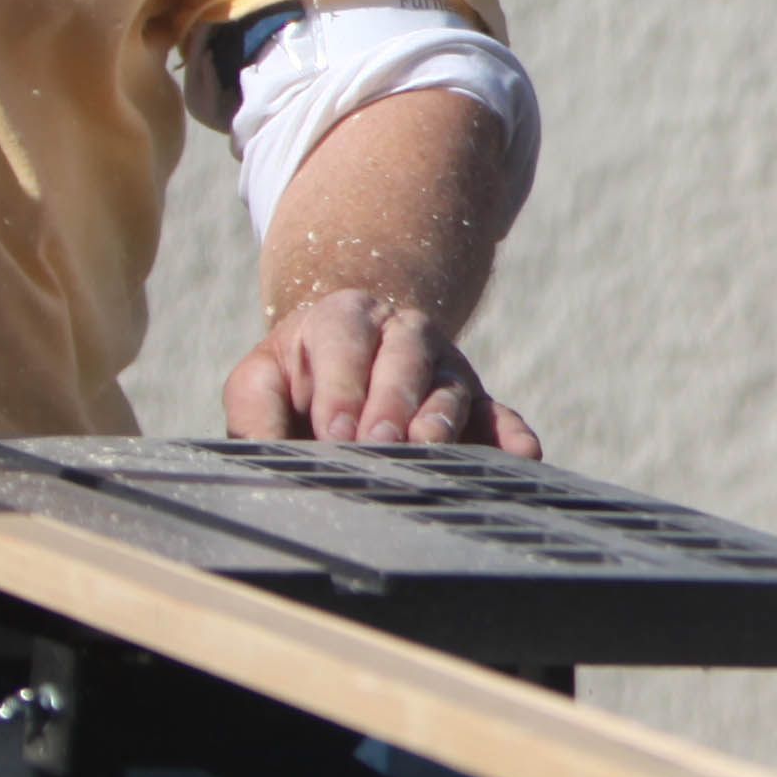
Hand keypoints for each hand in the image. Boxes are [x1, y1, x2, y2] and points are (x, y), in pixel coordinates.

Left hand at [228, 287, 542, 452]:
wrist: (348, 355)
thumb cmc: (296, 375)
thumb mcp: (260, 380)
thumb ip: (253, 413)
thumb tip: (260, 457)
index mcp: (344, 318)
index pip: (344, 341)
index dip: (340, 387)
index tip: (332, 434)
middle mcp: (403, 334)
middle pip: (404, 359)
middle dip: (391, 402)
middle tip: (377, 443)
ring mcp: (444, 367)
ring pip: (449, 388)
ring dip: (440, 419)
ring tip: (428, 450)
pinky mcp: (474, 402)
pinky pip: (497, 415)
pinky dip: (510, 435)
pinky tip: (522, 457)